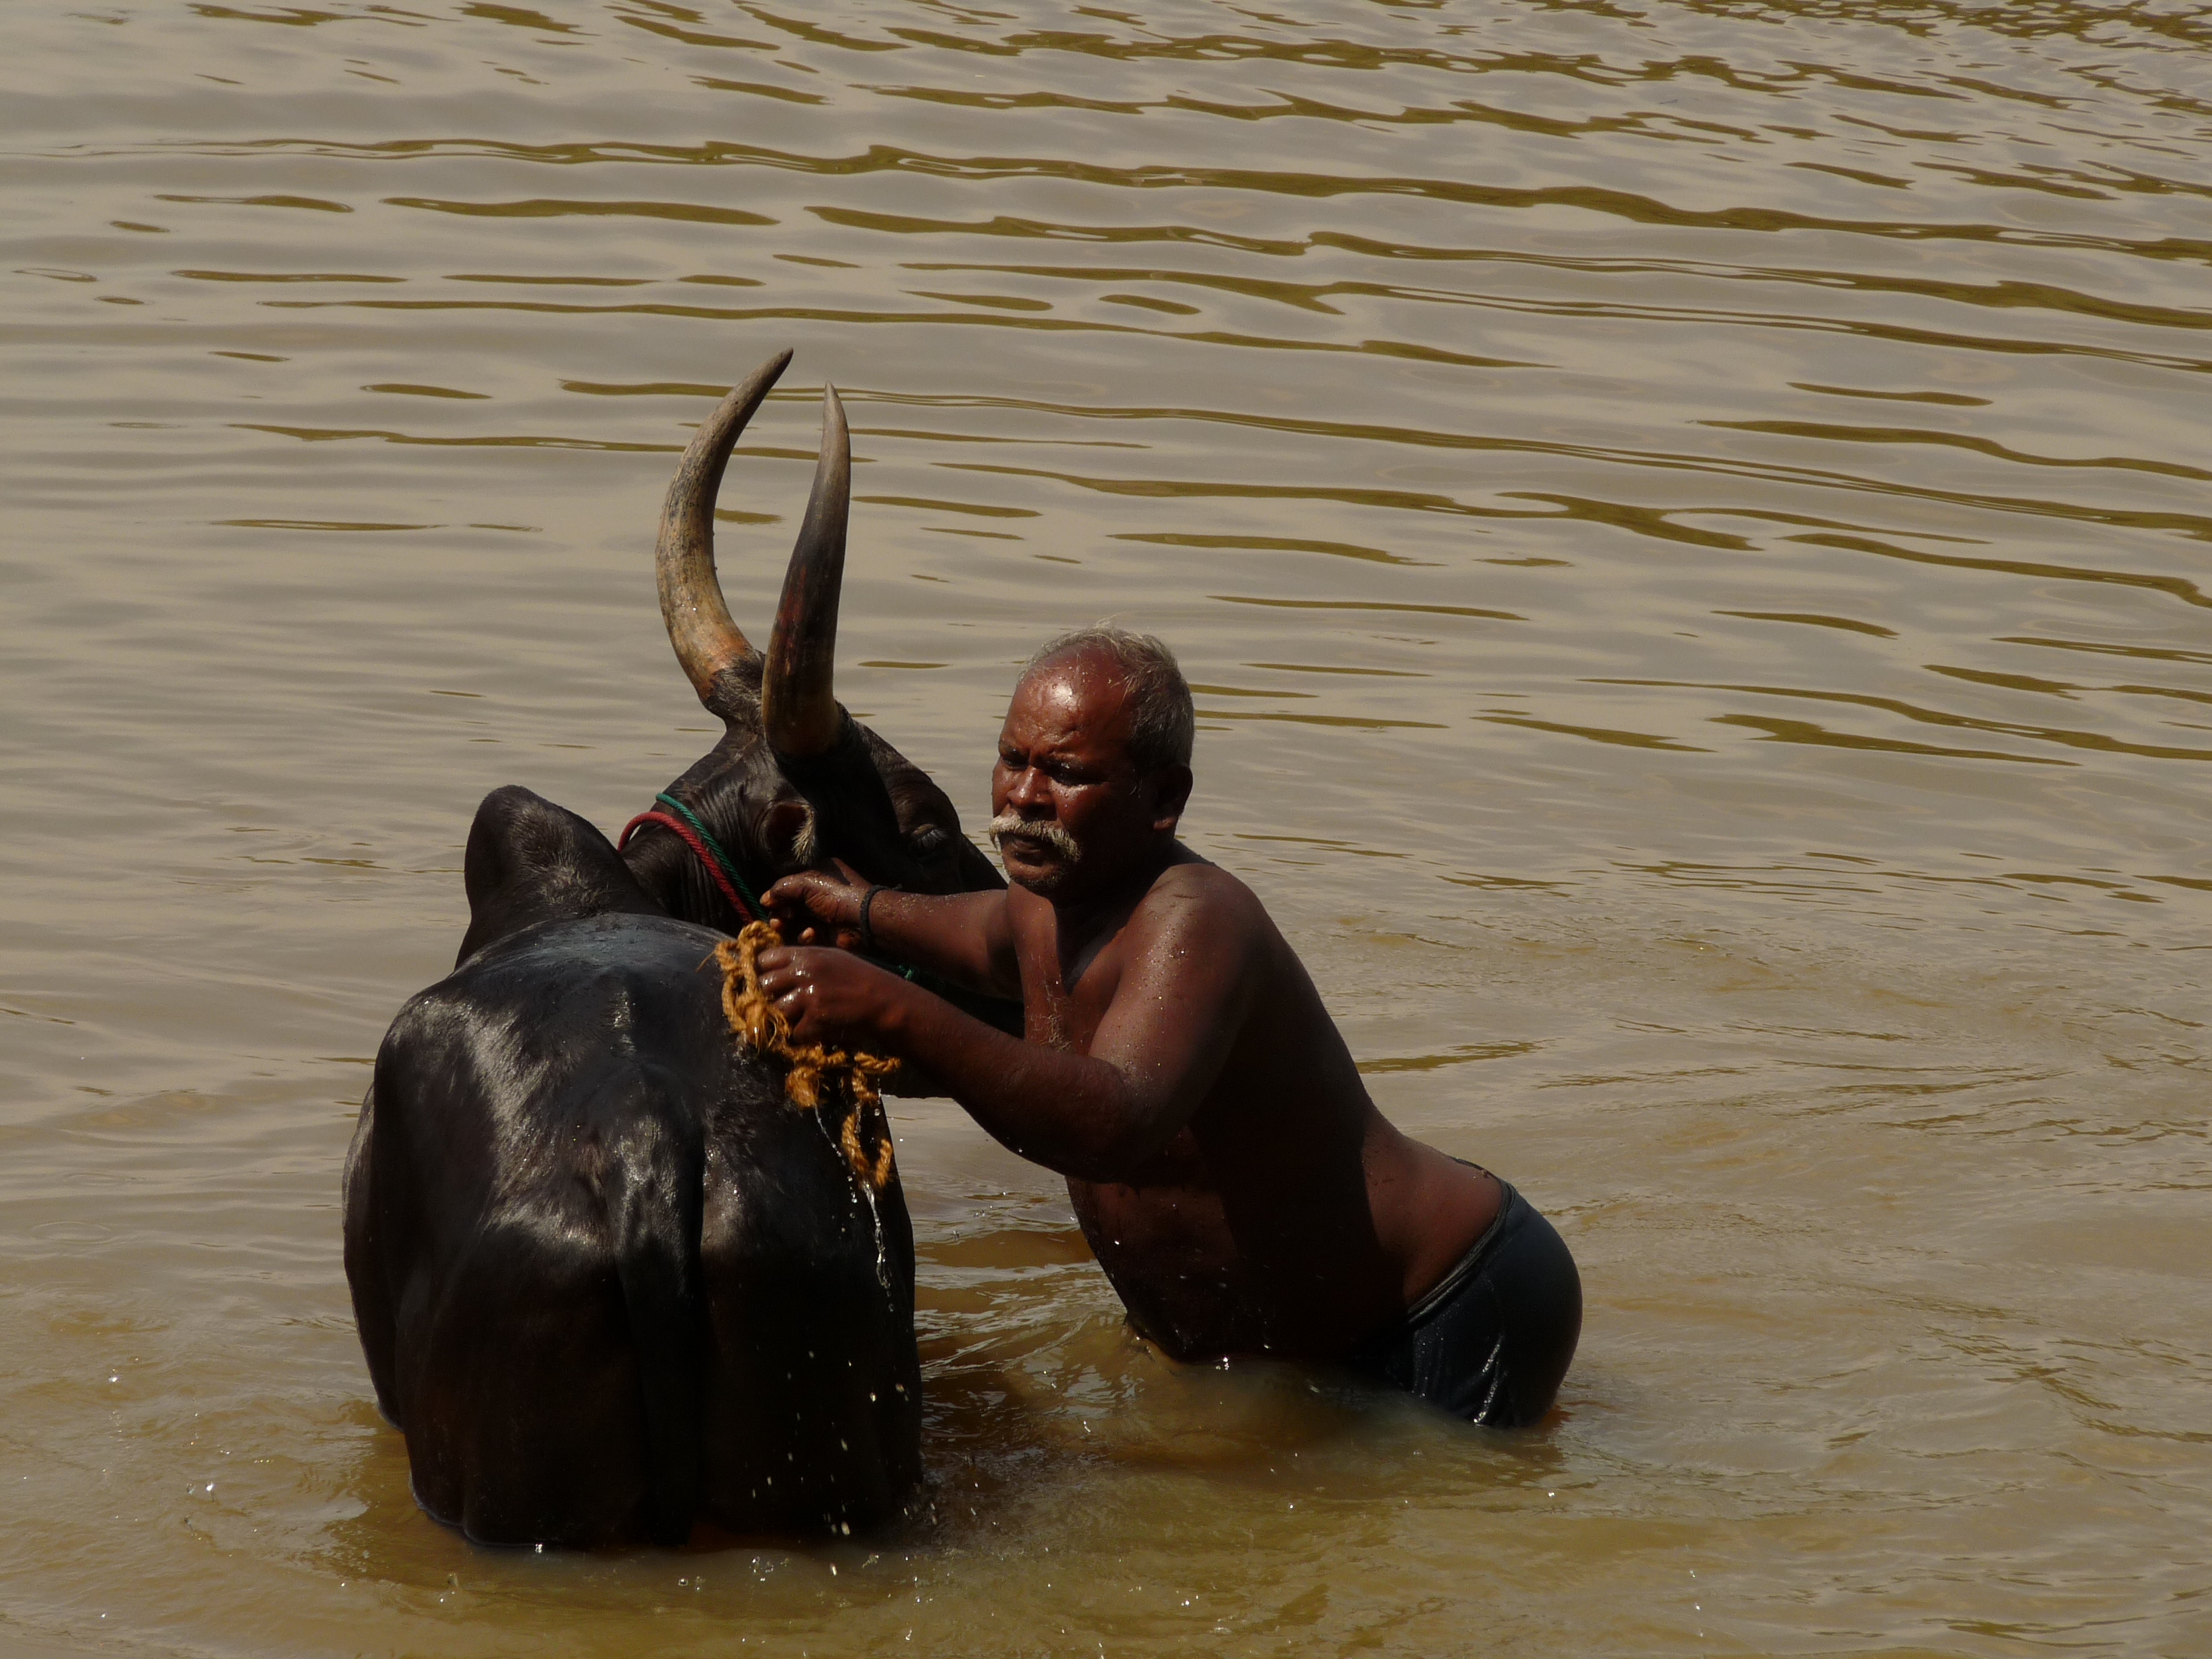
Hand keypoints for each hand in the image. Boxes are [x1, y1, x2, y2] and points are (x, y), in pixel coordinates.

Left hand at [753, 944, 906, 1048]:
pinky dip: (803, 1035)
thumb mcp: (832, 958)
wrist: (885, 1002)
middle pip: (764, 985)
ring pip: (776, 1010)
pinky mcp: (815, 1021)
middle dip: (771, 996)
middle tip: (785, 1002)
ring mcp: (808, 997)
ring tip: (802, 1018)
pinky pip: (794, 1032)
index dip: (765, 971)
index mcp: (806, 955)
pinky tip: (817, 1030)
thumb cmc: (861, 978)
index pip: (765, 959)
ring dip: (786, 1017)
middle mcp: (803, 973)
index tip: (771, 982)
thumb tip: (776, 970)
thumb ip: (804, 961)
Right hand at [765, 859, 868, 948]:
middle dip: (780, 913)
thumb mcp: (807, 883)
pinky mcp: (825, 934)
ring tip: (786, 926)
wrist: (865, 921)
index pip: (789, 886)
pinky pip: (806, 936)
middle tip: (779, 920)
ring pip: (795, 923)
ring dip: (789, 925)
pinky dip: (805, 935)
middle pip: (789, 905)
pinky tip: (811, 934)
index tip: (769, 904)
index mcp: (818, 876)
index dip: (777, 896)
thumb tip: (764, 899)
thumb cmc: (838, 896)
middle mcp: (819, 895)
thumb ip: (782, 888)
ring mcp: (822, 915)